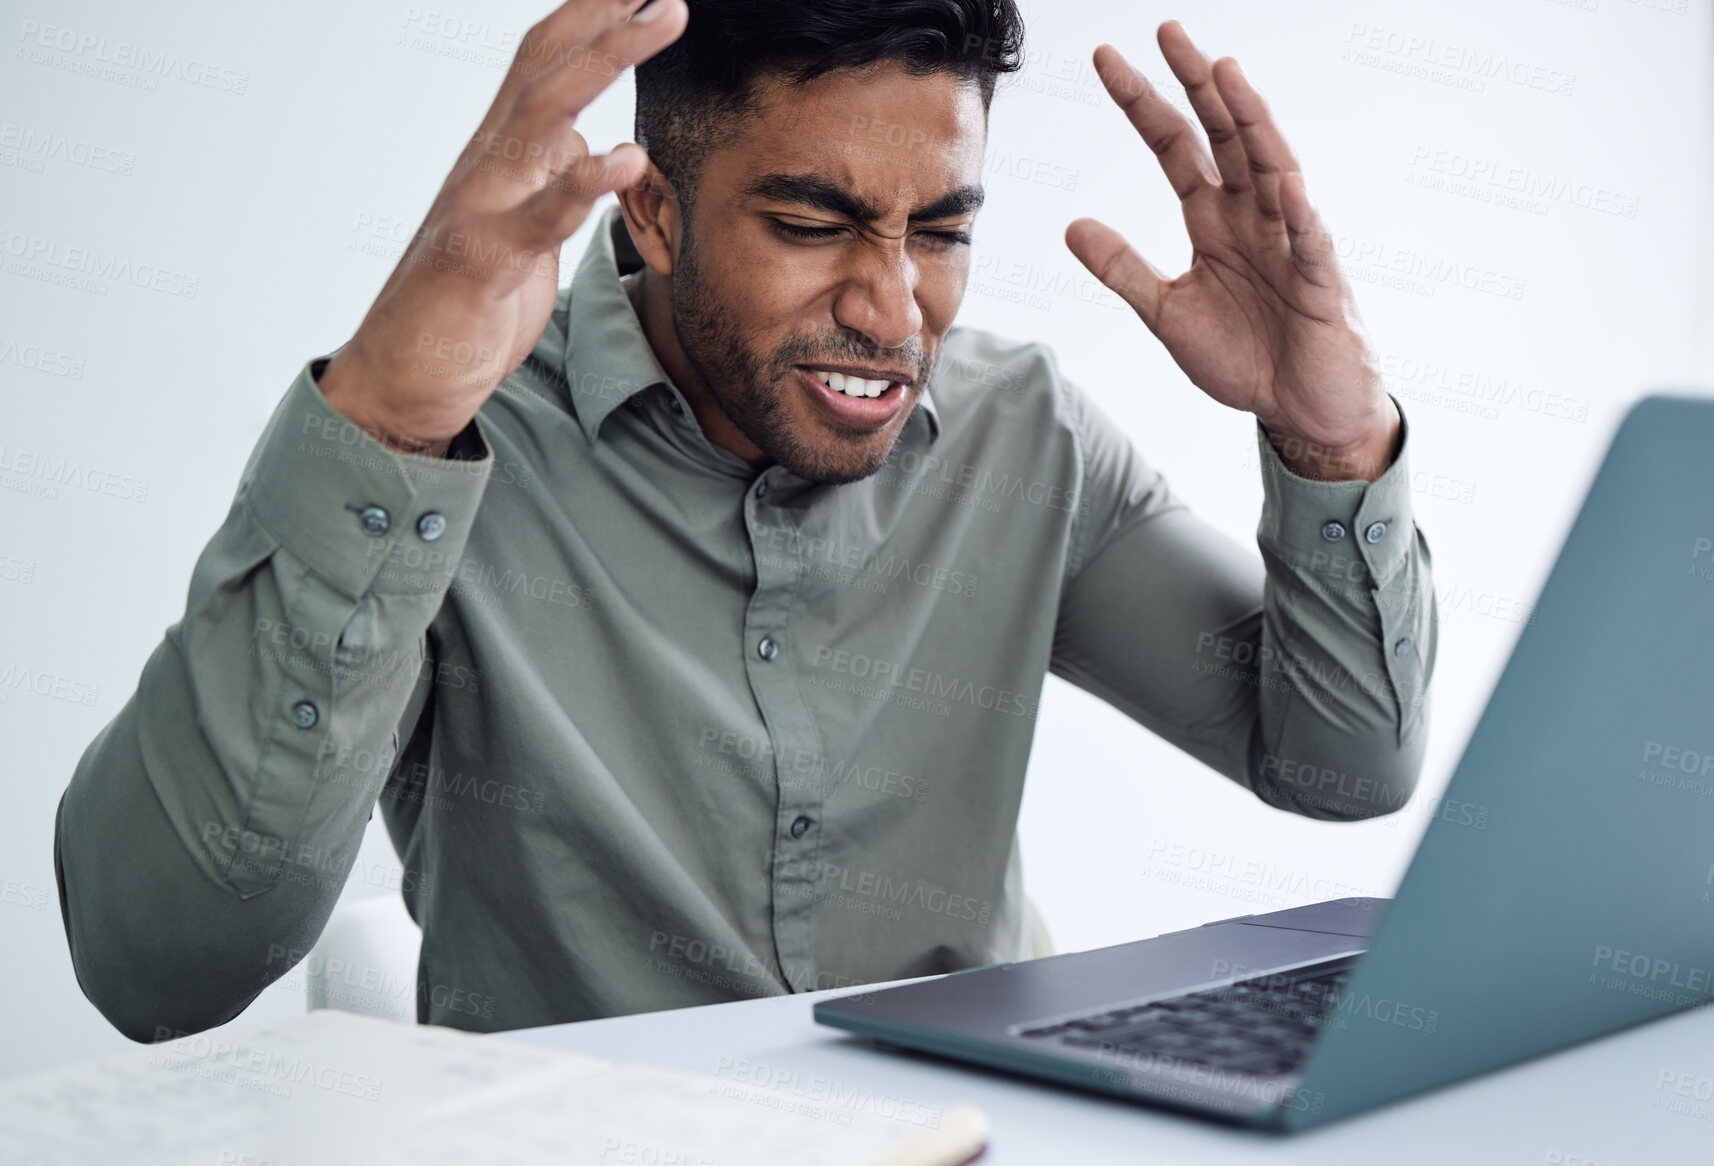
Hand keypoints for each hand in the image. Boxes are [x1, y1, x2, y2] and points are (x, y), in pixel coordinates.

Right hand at [319, 0, 687, 452]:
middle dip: (606, 16)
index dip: (591, 18)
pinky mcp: (484, 262)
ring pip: (544, 114)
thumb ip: (549, 180)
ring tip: (661, 20)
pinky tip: (627, 156)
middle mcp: (487, 166)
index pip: (544, 65)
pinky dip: (583, 182)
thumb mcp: (521, 230)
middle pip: (547, 66)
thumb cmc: (464, 305)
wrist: (403, 378)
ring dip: (606, 60)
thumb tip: (584, 140)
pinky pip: (538, 215)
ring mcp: (481, 208)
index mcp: (499, 157)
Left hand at [1064, 21, 1397, 481]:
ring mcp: (1289, 240)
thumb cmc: (1243, 356)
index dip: (1141, 104)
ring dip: (1250, 120)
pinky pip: (1309, 240)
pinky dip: (1297, 213)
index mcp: (1212, 218)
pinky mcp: (1319, 279)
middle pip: (1223, 135)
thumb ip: (1123, 269)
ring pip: (1271, 166)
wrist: (1297, 408)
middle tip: (1168, 31)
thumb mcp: (1166, 313)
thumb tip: (1070, 226)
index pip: (1173, 145)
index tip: (1106, 59)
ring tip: (1226, 74)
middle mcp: (1251, 214)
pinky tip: (1282, 183)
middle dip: (1198, 84)